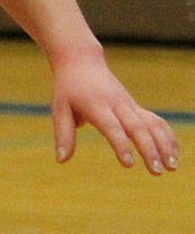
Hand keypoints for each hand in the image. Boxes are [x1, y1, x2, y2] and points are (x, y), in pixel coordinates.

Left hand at [49, 49, 178, 173]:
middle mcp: (117, 105)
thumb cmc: (68, 89)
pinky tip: (174, 155)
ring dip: (164, 145)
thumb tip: (61, 160)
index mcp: (96, 105)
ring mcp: (130, 105)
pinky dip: (167, 137)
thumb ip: (64, 135)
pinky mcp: (136, 108)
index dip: (121, 145)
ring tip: (172, 167)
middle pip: (137, 128)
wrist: (83, 62)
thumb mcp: (59, 108)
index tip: (129, 164)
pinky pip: (156, 121)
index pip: (112, 127)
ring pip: (152, 124)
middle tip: (157, 171)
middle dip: (149, 150)